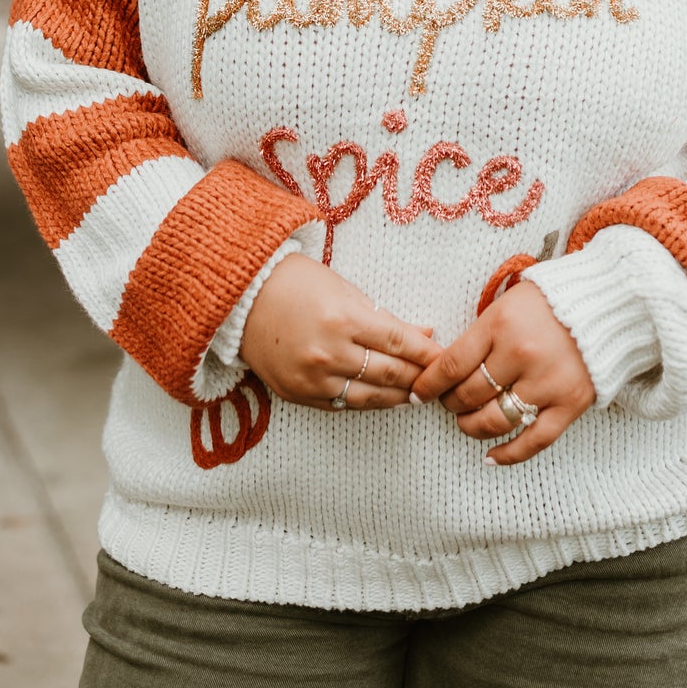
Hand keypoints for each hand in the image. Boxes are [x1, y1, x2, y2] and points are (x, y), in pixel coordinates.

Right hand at [241, 252, 440, 410]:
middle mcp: (328, 353)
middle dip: (419, 377)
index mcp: (342, 318)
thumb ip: (384, 316)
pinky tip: (385, 398)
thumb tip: (425, 333)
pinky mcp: (298, 395)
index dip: (426, 352)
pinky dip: (368, 403)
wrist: (241, 298)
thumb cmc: (294, 283)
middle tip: (440, 381)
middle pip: (389, 372)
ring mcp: (312, 379)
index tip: (445, 357)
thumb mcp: (343, 289)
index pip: (399, 341)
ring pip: (370, 397)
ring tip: (418, 394)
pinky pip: (343, 404)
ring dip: (399, 396)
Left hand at [410, 279, 594, 463]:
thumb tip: (444, 368)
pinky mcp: (570, 403)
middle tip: (448, 403)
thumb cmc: (548, 303)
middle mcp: (521, 354)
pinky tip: (490, 457)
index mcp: (500, 325)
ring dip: (472, 427)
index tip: (417, 394)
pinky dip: (509, 453)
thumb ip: (479, 335)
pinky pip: (533, 440)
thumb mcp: (506, 304)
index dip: (429, 385)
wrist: (605, 304)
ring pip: (495, 420)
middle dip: (450, 403)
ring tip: (466, 423)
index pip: (451, 365)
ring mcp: (546, 382)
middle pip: (469, 394)